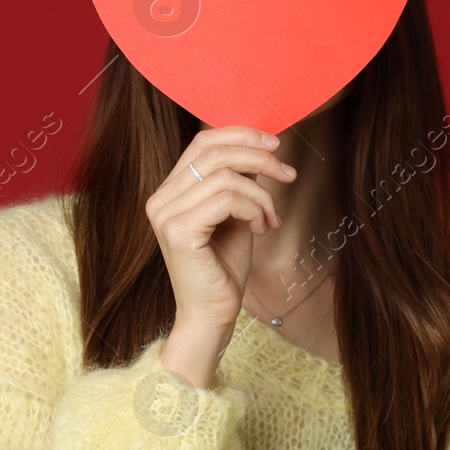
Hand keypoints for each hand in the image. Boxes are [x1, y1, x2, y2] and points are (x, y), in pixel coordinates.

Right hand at [145, 126, 296, 341]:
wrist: (212, 314)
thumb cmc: (224, 267)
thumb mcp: (236, 213)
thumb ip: (240, 181)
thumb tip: (262, 149)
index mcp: (170, 190)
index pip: (203, 142)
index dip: (240, 135)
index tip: (275, 144)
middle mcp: (160, 199)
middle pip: (214, 152)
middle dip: (259, 157)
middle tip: (288, 173)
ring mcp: (165, 214)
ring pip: (226, 176)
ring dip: (261, 195)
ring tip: (271, 219)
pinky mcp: (179, 231)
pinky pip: (227, 200)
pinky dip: (254, 210)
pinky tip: (260, 230)